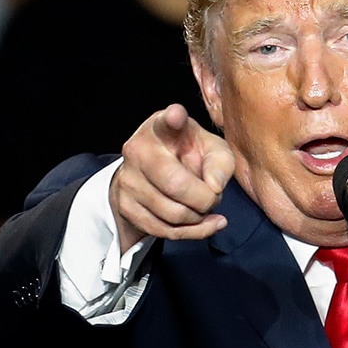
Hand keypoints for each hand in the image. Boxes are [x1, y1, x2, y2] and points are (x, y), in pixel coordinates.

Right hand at [110, 104, 235, 248]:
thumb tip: (214, 187)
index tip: (177, 116)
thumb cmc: (188, 155)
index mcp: (162, 128)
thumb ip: (221, 162)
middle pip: (175, 184)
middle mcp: (138, 150)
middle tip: (214, 197)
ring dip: (199, 217)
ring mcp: (128, 180)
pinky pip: (164, 230)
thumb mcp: (211, 150)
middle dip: (205, 199)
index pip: (166, 122)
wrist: (152, 175)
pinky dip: (191, 232)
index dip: (173, 118)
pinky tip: (205, 223)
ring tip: (204, 206)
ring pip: (172, 213)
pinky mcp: (126, 206)